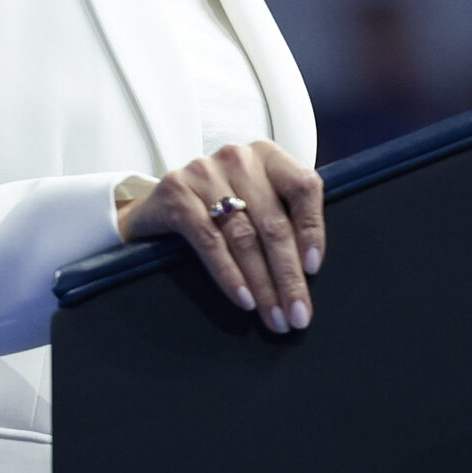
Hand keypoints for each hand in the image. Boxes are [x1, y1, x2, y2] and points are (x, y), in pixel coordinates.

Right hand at [115, 141, 324, 334]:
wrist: (157, 207)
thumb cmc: (218, 208)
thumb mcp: (255, 201)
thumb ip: (284, 219)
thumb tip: (310, 273)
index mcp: (267, 156)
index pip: (303, 186)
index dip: (313, 229)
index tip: (314, 269)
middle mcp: (238, 157)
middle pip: (273, 222)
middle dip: (289, 275)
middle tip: (298, 315)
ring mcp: (205, 171)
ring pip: (243, 236)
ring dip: (262, 284)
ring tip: (273, 316)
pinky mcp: (176, 191)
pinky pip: (209, 240)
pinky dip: (229, 274)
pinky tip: (243, 299)